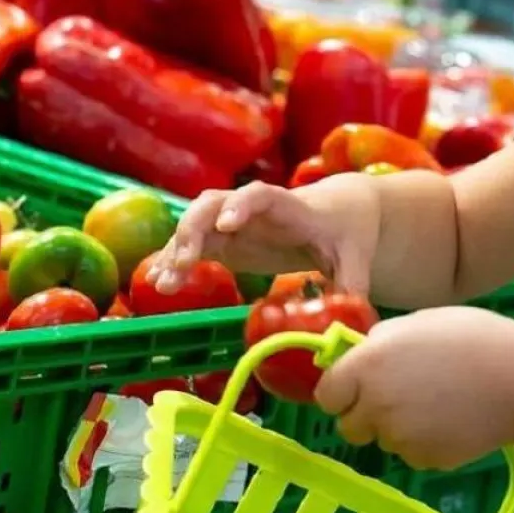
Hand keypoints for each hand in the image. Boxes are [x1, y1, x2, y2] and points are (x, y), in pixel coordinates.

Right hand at [148, 178, 378, 295]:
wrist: (336, 215)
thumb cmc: (345, 233)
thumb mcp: (355, 257)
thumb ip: (352, 284)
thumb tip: (351, 316)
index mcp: (288, 206)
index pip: (260, 195)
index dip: (241, 206)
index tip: (227, 225)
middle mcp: (252, 208)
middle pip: (213, 204)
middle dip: (194, 230)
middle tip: (183, 263)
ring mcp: (233, 222)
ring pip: (195, 224)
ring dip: (175, 249)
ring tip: (162, 284)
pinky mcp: (223, 240)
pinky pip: (192, 246)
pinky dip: (174, 261)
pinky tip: (158, 285)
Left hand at [314, 307, 513, 469]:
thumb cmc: (474, 339)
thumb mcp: (419, 322)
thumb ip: (381, 343)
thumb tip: (360, 355)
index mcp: (367, 365)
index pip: (327, 394)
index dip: (342, 391)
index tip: (359, 387)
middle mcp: (375, 405)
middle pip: (349, 425)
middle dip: (366, 415)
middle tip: (399, 398)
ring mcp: (399, 437)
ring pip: (383, 441)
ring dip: (399, 428)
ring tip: (436, 405)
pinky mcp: (424, 459)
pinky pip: (412, 454)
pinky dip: (425, 443)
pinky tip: (451, 422)